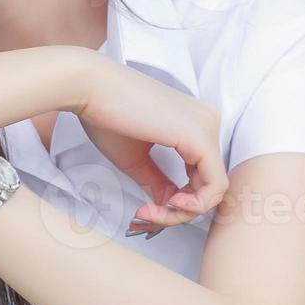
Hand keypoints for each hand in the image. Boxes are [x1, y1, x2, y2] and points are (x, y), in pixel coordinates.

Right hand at [71, 56, 227, 230]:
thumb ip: (159, 183)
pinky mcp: (201, 137)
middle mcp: (208, 122)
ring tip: (150, 212)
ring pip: (214, 191)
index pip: (201, 176)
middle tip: (146, 215)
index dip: (176, 205)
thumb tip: (170, 207)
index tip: (144, 211)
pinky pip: (213, 186)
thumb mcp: (138, 159)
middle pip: (209, 185)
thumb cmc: (107, 116)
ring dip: (182, 213)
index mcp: (195, 123)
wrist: (90, 88)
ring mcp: (208, 127)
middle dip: (179, 212)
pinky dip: (192, 206)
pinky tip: (168, 205)